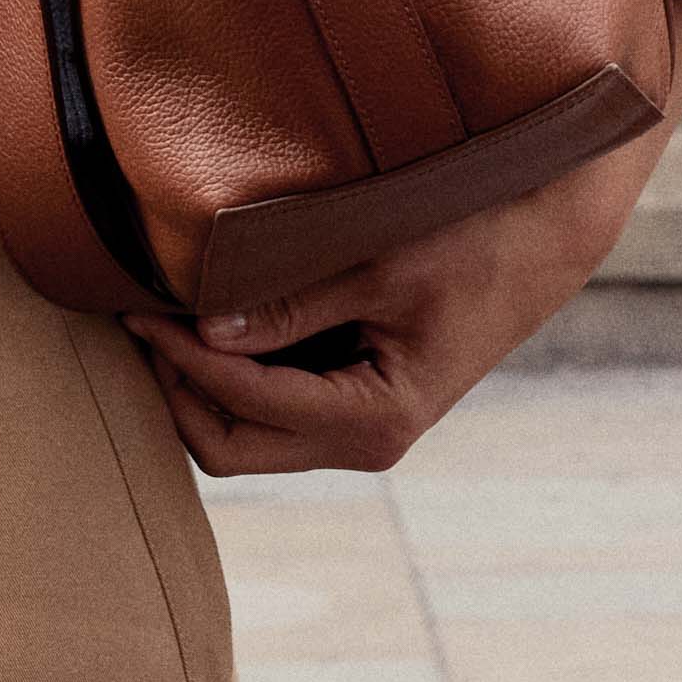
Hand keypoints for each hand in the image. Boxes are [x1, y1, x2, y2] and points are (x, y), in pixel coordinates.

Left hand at [126, 0, 681, 479]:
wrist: (547, 233)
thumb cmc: (476, 237)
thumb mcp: (382, 261)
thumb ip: (294, 301)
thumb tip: (207, 325)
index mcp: (375, 419)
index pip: (243, 402)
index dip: (179, 357)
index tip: (134, 306)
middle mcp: (365, 442)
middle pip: (229, 448)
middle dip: (175, 391)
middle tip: (135, 320)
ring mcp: (359, 430)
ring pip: (243, 436)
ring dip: (196, 386)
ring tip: (157, 314)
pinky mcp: (354, 403)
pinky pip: (270, 409)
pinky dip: (230, 375)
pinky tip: (208, 317)